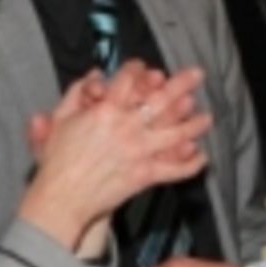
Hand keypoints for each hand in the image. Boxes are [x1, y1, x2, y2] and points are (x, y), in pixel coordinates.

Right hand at [28, 61, 206, 165]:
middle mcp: (127, 127)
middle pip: (161, 100)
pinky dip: (190, 165)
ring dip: (194, 125)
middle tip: (197, 74)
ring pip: (175, 134)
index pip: (129, 80)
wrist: (62, 198)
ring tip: (207, 118)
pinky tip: (202, 158)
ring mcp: (139, 152)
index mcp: (106, 110)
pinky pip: (174, 170)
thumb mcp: (60, 119)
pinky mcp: (145, 176)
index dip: (139, 70)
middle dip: (181, 85)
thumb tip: (95, 74)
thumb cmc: (58, 160)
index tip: (147, 68)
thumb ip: (77, 93)